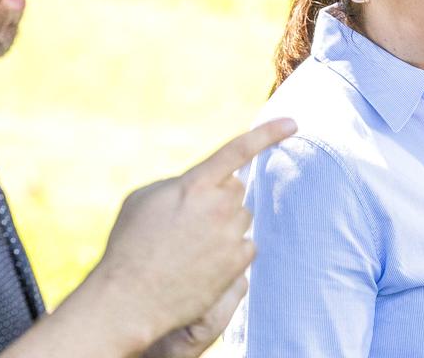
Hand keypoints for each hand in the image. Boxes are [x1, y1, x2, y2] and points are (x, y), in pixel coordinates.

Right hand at [90, 118, 296, 350]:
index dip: (268, 133)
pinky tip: (204, 263)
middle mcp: (219, 206)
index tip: (293, 124)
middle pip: (237, 189)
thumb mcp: (144, 199)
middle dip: (219, 197)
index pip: (238, 150)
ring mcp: (231, 235)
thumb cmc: (130, 244)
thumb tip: (202, 185)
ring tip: (191, 246)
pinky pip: (246, 245)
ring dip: (224, 224)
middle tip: (190, 220)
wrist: (130, 298)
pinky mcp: (238, 263)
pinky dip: (231, 250)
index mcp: (195, 184)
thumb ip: (181, 183)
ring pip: (242, 217)